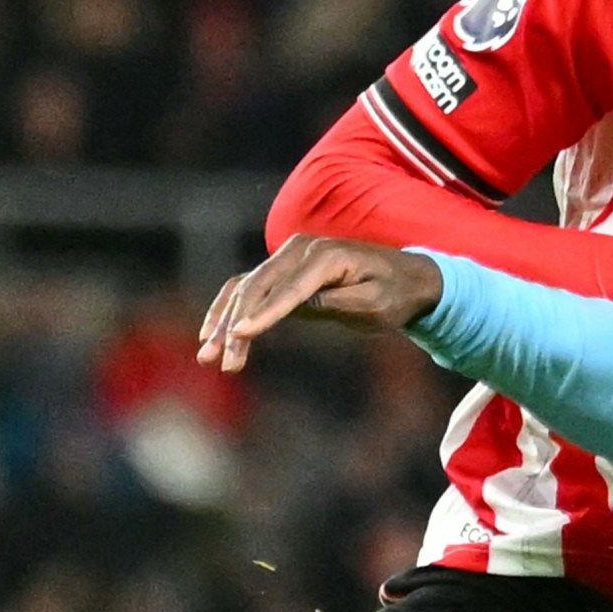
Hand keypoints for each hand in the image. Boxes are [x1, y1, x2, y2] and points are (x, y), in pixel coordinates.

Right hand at [198, 235, 443, 371]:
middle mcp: (301, 249)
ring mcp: (288, 257)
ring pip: (246, 287)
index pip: (289, 290)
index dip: (263, 314)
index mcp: (326, 257)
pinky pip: (248, 287)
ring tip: (207, 356)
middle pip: (257, 287)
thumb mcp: (375, 304)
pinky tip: (214, 334)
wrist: (404, 277)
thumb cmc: (393, 294)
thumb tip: (303, 304)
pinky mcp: (283, 271)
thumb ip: (340, 302)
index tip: (240, 335)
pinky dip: (229, 310)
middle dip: (234, 325)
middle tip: (218, 362)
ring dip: (223, 321)